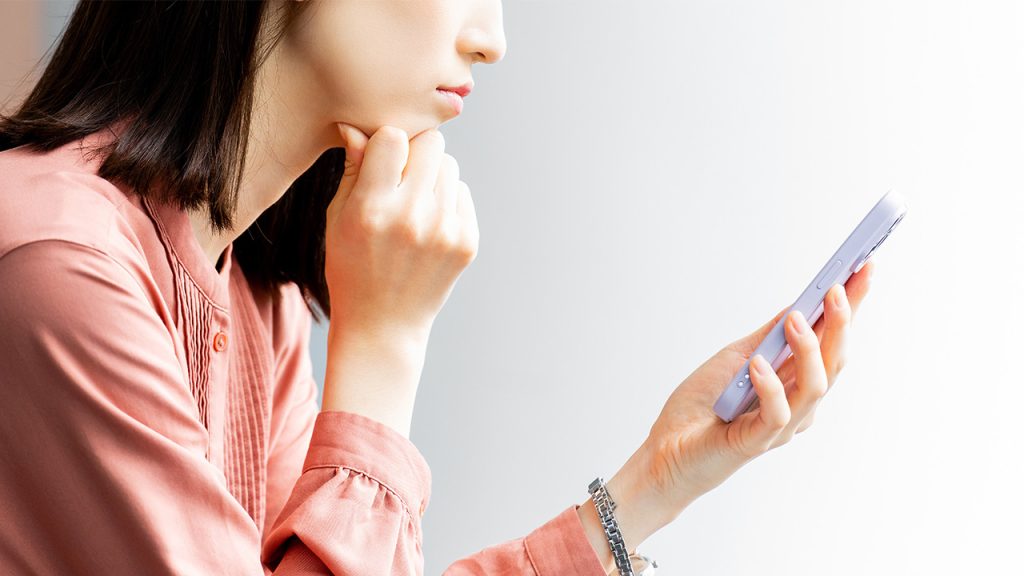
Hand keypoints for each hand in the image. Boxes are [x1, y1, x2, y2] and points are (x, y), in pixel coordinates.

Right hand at [319, 124, 478, 435]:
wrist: (383, 325)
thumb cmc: (351, 266)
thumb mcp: (337, 219)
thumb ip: (353, 170)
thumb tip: (357, 125)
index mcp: (372, 210)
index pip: (392, 137)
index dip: (385, 141)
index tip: (379, 157)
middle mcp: (412, 218)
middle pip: (431, 144)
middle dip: (414, 151)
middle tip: (400, 174)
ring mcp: (445, 231)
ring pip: (449, 166)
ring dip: (431, 175)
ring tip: (412, 204)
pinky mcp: (467, 242)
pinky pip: (461, 192)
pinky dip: (446, 200)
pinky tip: (427, 225)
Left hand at [642, 259, 873, 515]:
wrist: (667, 449)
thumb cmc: (703, 406)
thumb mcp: (737, 357)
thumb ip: (769, 336)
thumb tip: (800, 304)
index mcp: (795, 380)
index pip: (831, 339)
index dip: (851, 305)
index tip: (865, 266)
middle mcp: (798, 402)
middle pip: (833, 360)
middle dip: (841, 321)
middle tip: (837, 288)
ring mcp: (781, 424)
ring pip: (815, 386)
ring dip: (809, 349)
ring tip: (795, 319)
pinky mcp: (757, 441)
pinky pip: (777, 413)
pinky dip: (771, 386)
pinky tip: (758, 364)